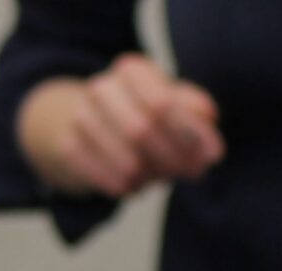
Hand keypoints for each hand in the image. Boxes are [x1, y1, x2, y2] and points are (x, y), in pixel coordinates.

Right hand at [19, 57, 222, 198]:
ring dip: (153, 177)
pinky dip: (128, 188)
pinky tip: (135, 186)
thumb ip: (198, 122)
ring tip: (160, 177)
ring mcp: (81, 117)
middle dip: (175, 159)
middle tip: (190, 173)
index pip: (162, 104)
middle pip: (142, 131)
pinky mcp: (69, 147)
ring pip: (127, 161)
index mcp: (133, 71)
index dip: (191, 135)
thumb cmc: (145, 115)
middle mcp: (102, 88)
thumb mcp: (176, 108)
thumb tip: (212, 150)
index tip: (211, 156)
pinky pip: (107, 179)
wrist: (91, 123)